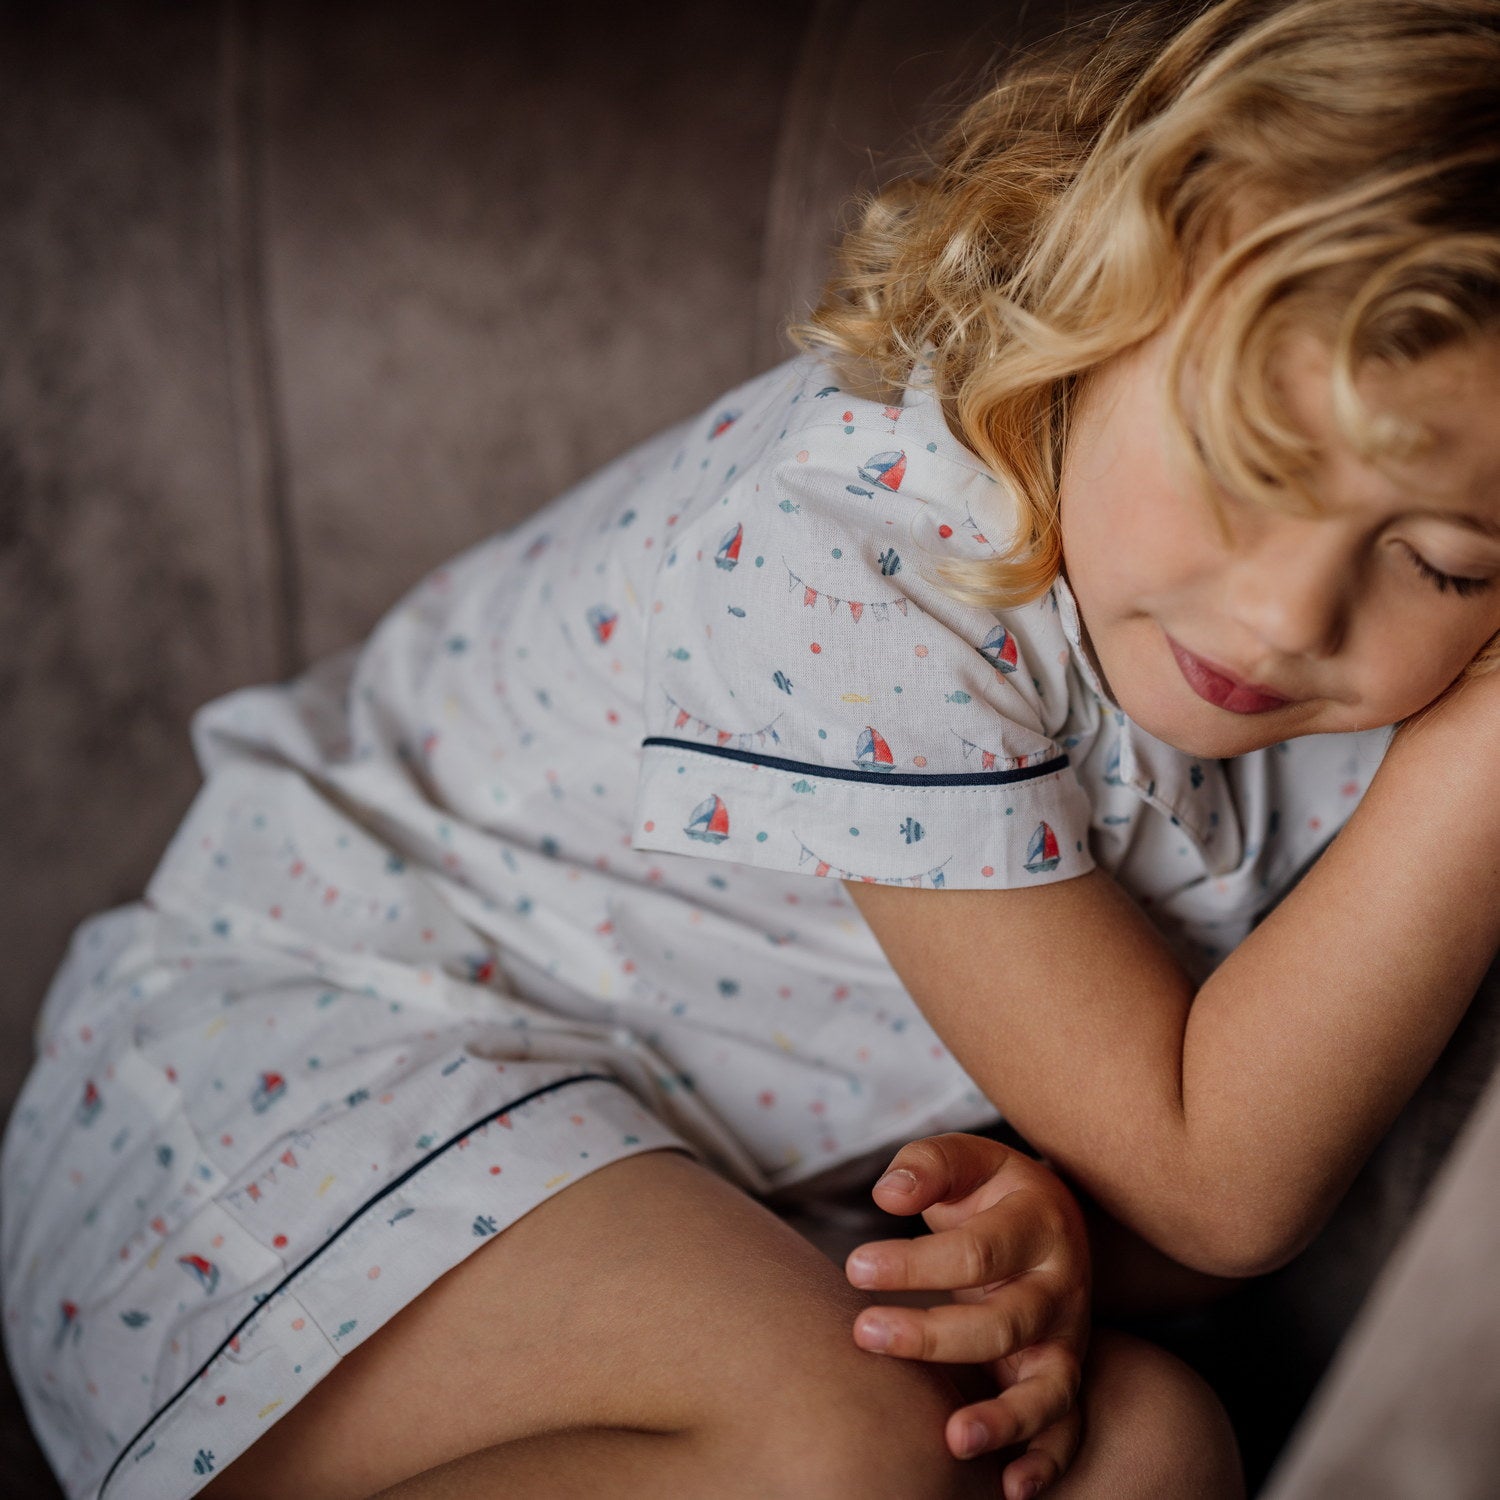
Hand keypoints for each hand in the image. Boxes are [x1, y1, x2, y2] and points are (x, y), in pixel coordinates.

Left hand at [844, 1133, 1089, 1498]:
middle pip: (1004, 1324)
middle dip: (932, 1336)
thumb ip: (926, 1166)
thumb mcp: (964, 1159)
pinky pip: (1068, 1429)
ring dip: (1003, 1419)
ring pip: (1048, 1388)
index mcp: (1038, 1223)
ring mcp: (1068, 1338)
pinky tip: (1012, 1488)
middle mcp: (1061, 1286)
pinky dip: (1047, 1462)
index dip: (914, 1263)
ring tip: (951, 1438)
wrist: (1048, 1220)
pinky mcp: (1064, 1376)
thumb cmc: (989, 1191)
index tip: (854, 1266)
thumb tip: (887, 1194)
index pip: (977, 1251)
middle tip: (864, 1331)